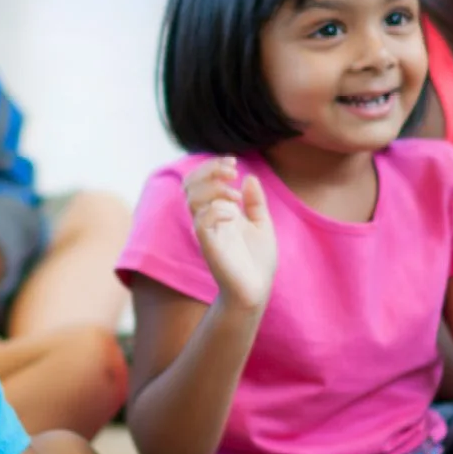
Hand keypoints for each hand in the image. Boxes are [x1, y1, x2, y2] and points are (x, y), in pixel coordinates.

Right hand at [184, 159, 275, 308]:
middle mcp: (208, 219)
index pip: (201, 180)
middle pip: (190, 184)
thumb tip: (250, 177)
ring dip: (213, 187)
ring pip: (192, 198)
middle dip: (208, 170)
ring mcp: (207, 232)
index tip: (234, 163)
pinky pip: (201, 221)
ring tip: (235, 195)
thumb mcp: (262, 224)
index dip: (212, 166)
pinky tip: (234, 215)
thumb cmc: (258, 261)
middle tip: (232, 170)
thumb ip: (256, 202)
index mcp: (219, 211)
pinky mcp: (209, 246)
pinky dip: (217, 210)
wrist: (256, 290)